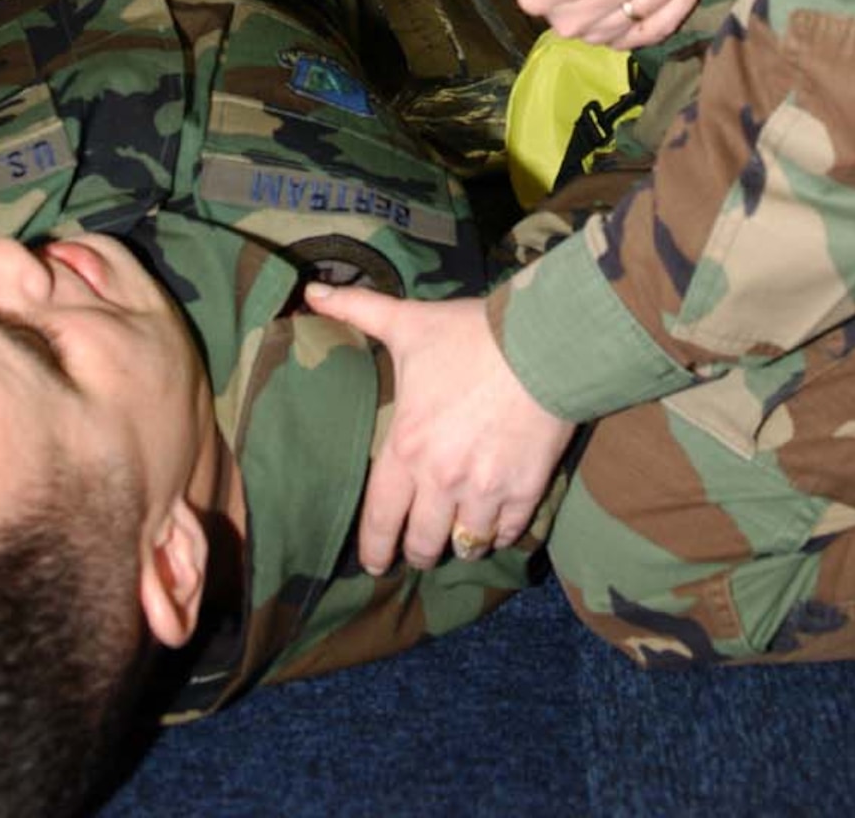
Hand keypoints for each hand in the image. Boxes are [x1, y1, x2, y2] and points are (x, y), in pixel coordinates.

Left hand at [304, 284, 573, 574]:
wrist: (543, 341)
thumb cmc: (470, 334)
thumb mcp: (409, 322)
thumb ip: (357, 309)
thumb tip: (311, 292)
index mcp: (406, 446)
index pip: (380, 519)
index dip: (374, 548)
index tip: (375, 563)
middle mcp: (441, 479)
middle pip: (422, 543)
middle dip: (418, 551)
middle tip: (419, 549)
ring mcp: (485, 490)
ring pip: (465, 545)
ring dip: (460, 545)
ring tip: (459, 538)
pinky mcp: (525, 490)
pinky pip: (507, 533)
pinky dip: (499, 532)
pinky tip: (496, 523)